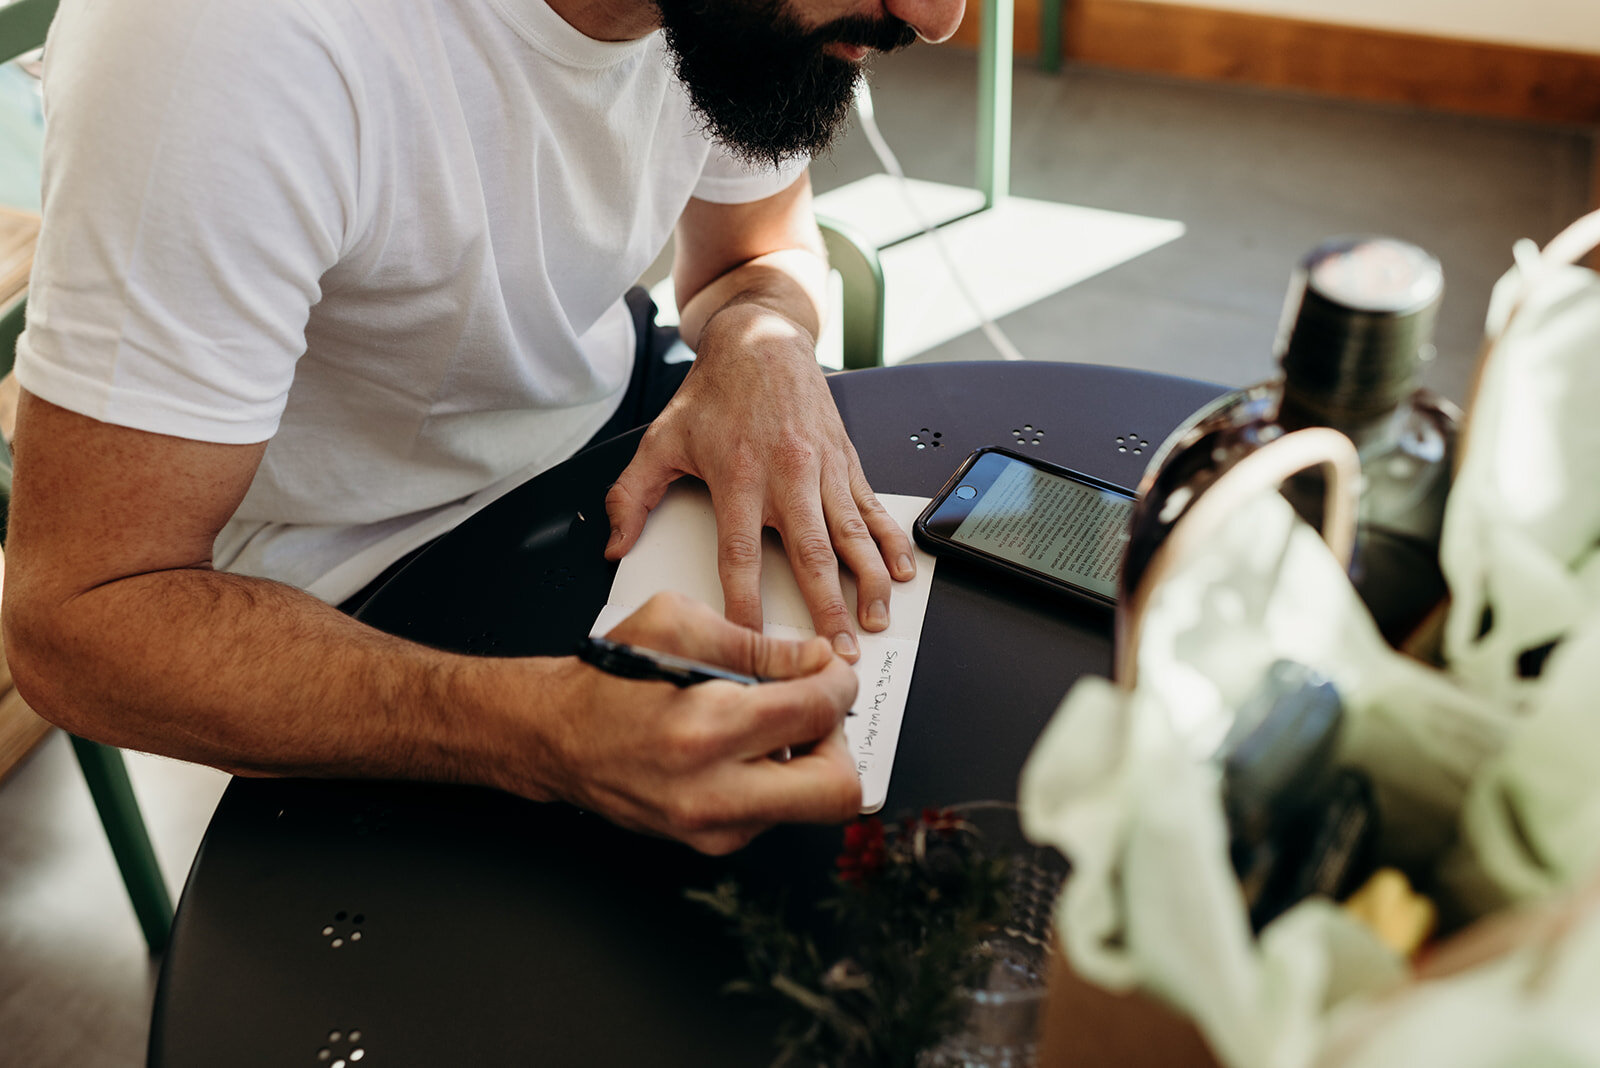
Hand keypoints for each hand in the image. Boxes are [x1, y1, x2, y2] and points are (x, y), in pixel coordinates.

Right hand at [526, 593, 861, 854]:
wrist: (556, 737)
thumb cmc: (608, 680)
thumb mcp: (678, 625)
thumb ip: (760, 644)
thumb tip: (818, 660)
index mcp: (705, 730)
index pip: (819, 713)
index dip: (839, 682)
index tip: (830, 670)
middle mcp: (713, 793)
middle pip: (839, 790)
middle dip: (842, 742)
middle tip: (816, 711)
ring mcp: (714, 829)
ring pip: (813, 805)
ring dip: (809, 758)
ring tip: (767, 724)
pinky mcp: (713, 843)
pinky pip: (778, 810)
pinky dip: (777, 775)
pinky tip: (741, 748)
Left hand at [604, 303, 916, 661]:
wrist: (761, 338)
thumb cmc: (715, 392)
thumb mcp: (660, 439)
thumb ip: (631, 495)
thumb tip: (614, 544)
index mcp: (738, 477)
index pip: (740, 555)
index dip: (747, 604)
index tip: (754, 642)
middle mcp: (786, 475)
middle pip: (809, 555)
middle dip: (826, 609)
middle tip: (838, 651)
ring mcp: (822, 469)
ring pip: (851, 536)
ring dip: (868, 582)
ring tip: (876, 621)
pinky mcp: (846, 461)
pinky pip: (872, 508)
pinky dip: (891, 541)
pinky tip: (904, 571)